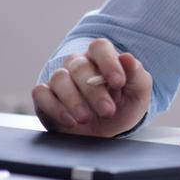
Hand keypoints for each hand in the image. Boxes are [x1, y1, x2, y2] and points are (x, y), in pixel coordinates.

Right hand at [31, 39, 151, 136]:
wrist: (107, 132)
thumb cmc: (122, 107)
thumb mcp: (138, 94)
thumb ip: (137, 75)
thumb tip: (127, 58)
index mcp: (102, 58)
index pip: (100, 47)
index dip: (108, 62)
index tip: (118, 82)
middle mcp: (78, 65)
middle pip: (80, 67)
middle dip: (94, 91)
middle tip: (107, 111)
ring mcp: (60, 80)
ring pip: (59, 79)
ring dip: (74, 100)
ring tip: (86, 119)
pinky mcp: (44, 97)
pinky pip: (41, 94)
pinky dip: (55, 108)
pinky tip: (70, 121)